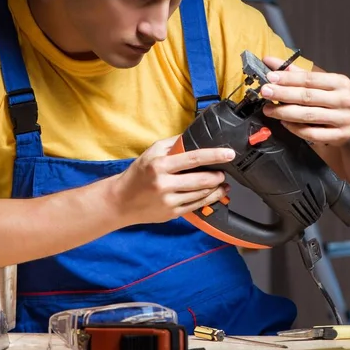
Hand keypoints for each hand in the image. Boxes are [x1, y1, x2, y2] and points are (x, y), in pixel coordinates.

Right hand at [111, 135, 234, 225]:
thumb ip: (172, 144)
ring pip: (201, 194)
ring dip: (216, 189)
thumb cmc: (137, 174)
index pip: (193, 158)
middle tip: (224, 172)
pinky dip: (208, 200)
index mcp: (160, 165)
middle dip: (217, 176)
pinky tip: (215, 194)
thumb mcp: (150, 152)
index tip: (228, 154)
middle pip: (201, 180)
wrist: (121, 201)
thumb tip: (193, 137)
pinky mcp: (172, 213)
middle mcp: (164, 184)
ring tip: (223, 183)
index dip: (214, 156)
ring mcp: (169, 201)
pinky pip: (196, 206)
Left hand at [260, 56, 349, 146]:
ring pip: (308, 116)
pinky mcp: (339, 136)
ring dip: (284, 112)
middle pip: (307, 97)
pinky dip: (295, 129)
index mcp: (339, 82)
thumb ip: (295, 72)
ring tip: (268, 109)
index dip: (288, 78)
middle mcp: (344, 99)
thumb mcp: (321, 83)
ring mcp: (343, 119)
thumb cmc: (333, 99)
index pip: (309, 79)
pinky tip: (283, 123)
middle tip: (265, 91)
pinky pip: (312, 133)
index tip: (271, 77)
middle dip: (283, 94)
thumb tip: (270, 61)